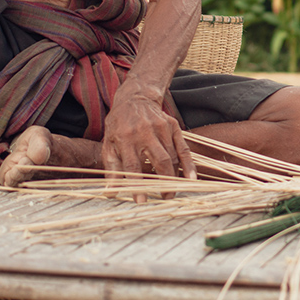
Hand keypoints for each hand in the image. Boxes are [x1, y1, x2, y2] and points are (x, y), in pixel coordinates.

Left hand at [102, 87, 195, 201]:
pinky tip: (191, 178)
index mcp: (125, 139)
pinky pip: (183, 148)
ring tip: (172, 191)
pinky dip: (189, 164)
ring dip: (175, 176)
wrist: (134, 99)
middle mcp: (145, 133)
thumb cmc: (118, 126)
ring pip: (172, 156)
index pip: (132, 166)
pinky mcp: (172, 126)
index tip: (141, 200)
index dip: (137, 184)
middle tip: (165, 198)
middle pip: (159, 161)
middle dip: (164, 182)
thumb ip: (111, 170)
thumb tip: (110, 193)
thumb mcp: (108, 145)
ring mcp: (161, 128)